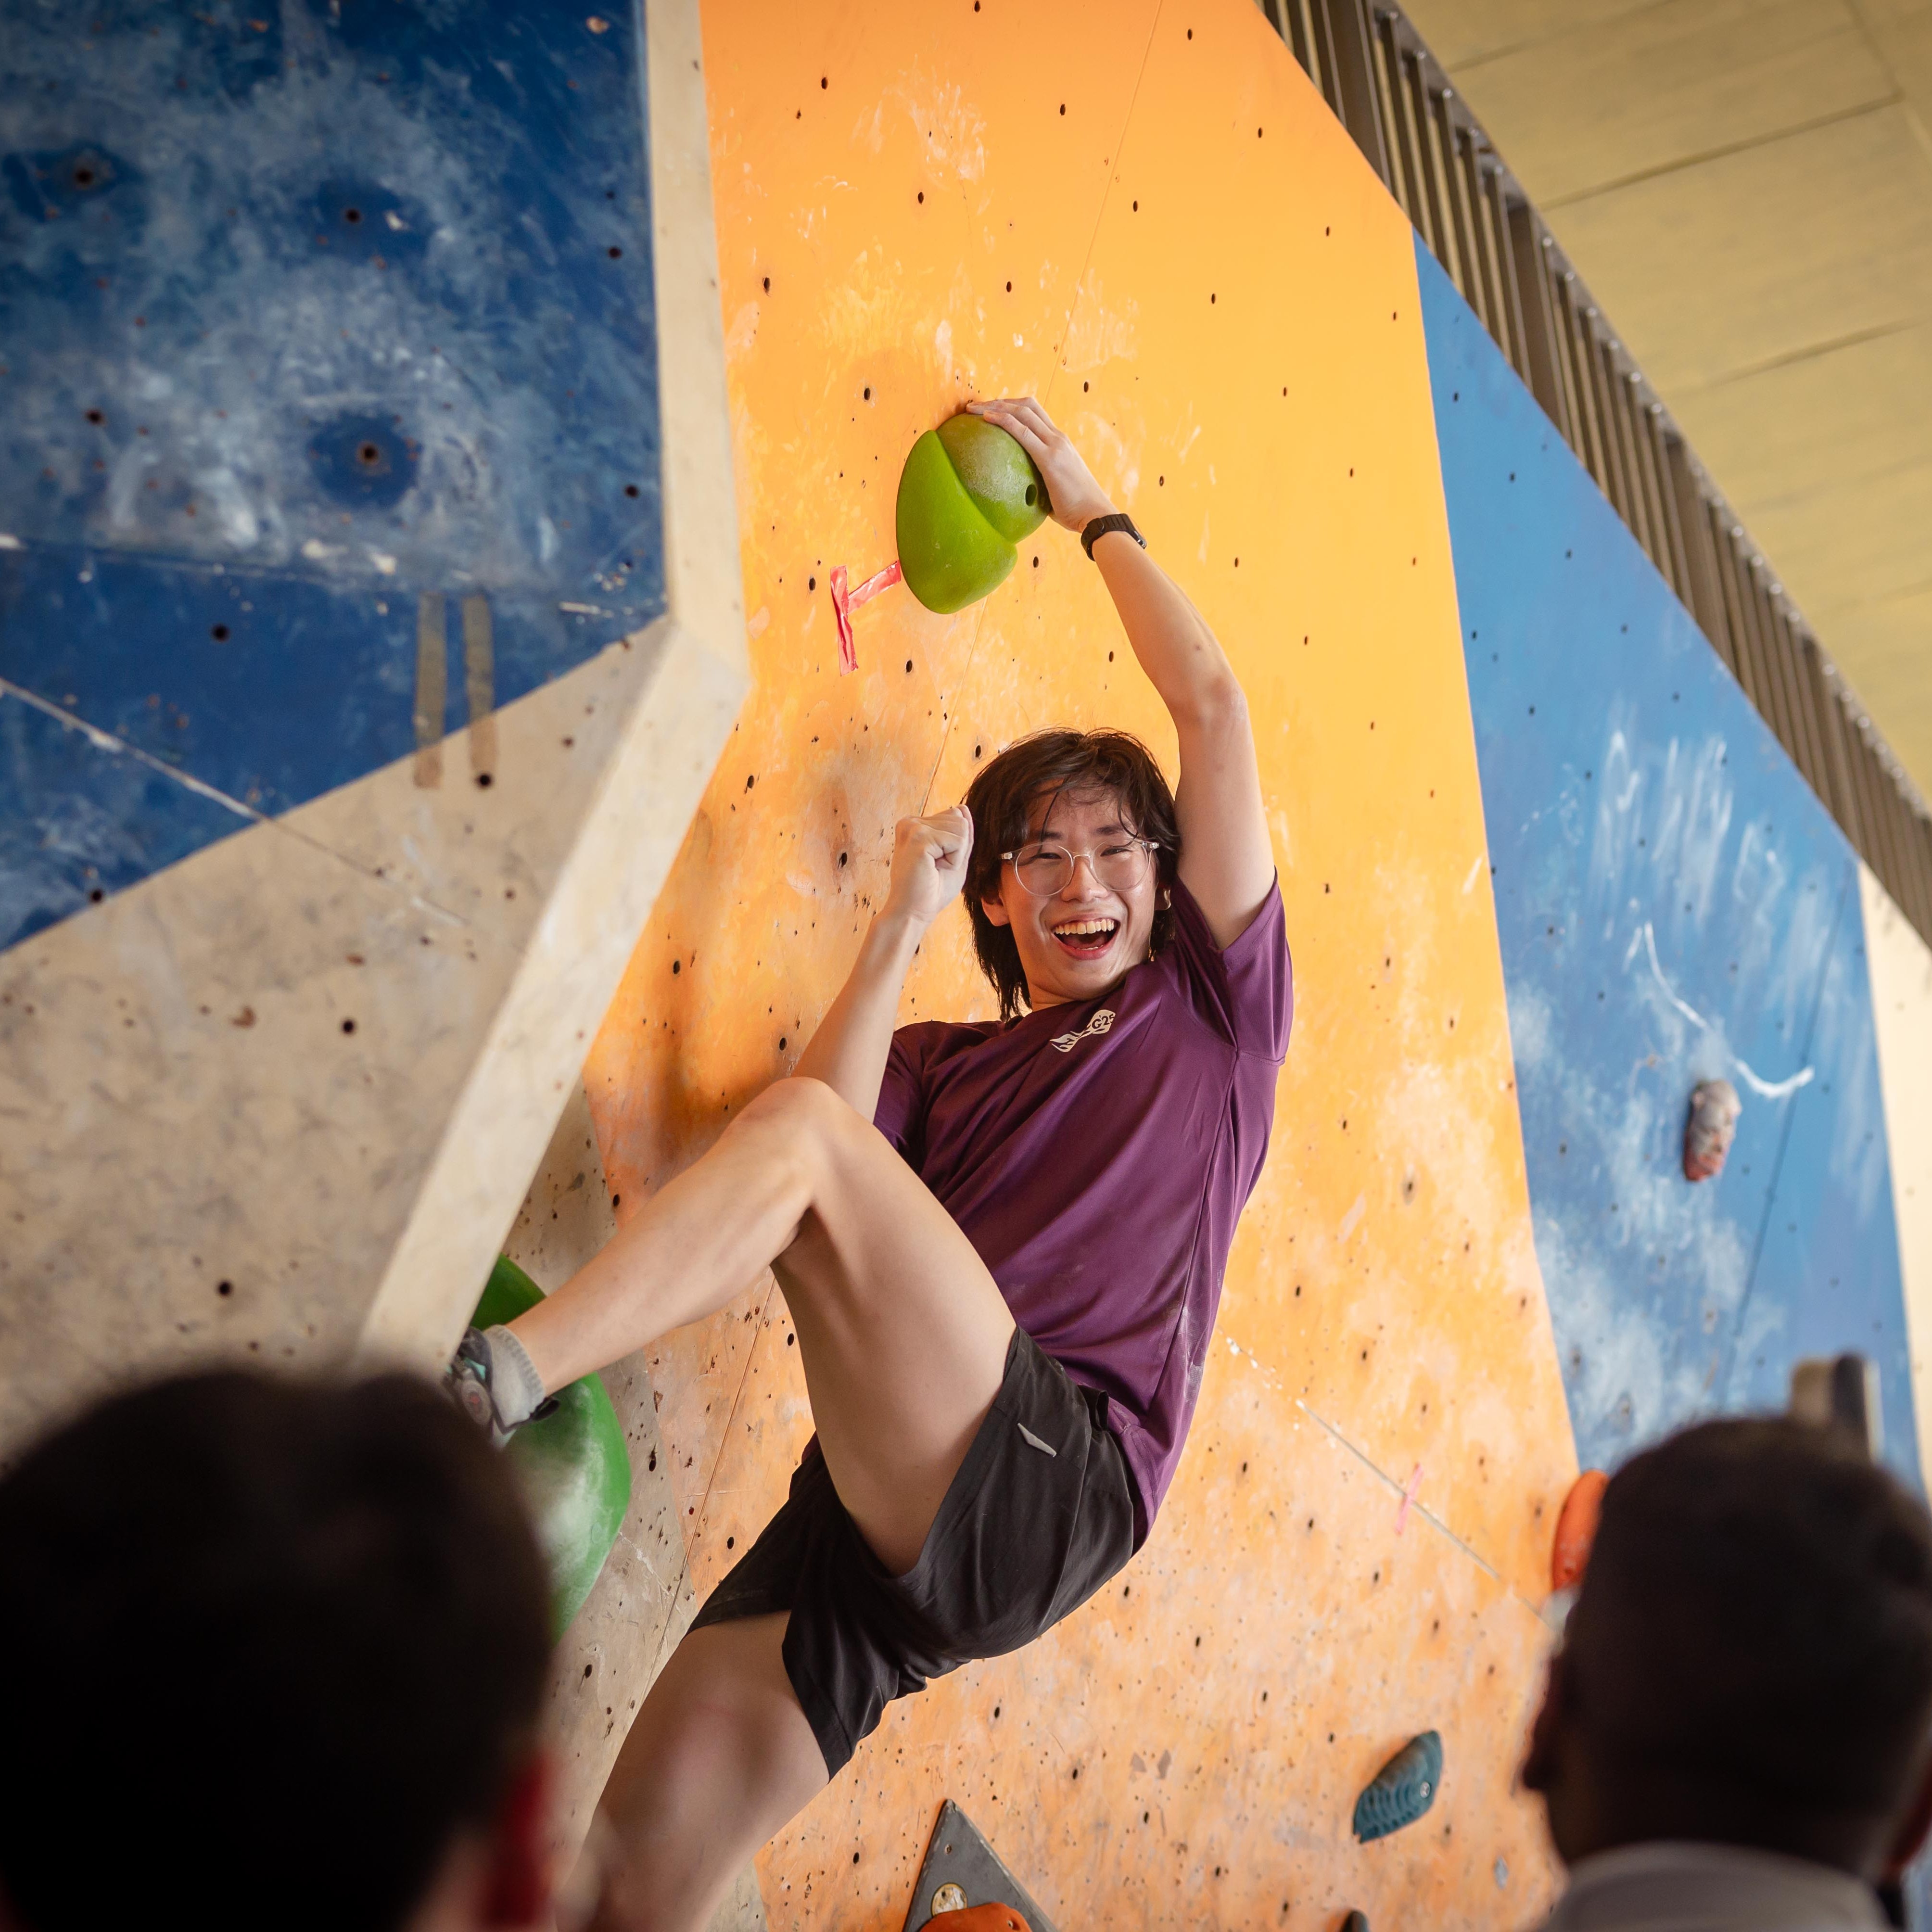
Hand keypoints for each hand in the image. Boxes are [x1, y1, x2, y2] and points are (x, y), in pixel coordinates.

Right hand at [884, 805, 973, 927]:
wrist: (914, 913)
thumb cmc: (932, 890)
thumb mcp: (954, 856)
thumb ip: (960, 833)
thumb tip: (963, 807)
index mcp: (916, 824)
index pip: (956, 817)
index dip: (956, 846)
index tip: (936, 863)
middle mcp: (911, 822)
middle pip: (960, 820)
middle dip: (957, 848)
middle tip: (936, 867)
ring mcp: (913, 827)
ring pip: (961, 828)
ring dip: (955, 855)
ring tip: (934, 868)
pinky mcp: (918, 837)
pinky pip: (957, 841)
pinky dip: (953, 860)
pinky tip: (934, 869)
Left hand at [967, 397, 1113, 532]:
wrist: (1096, 516)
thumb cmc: (1075, 510)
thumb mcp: (1054, 490)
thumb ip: (1039, 482)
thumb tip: (1019, 493)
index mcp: (1060, 442)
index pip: (1034, 413)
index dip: (1011, 407)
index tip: (990, 411)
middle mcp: (1058, 437)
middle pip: (1026, 405)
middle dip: (999, 401)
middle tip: (975, 407)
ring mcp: (1055, 444)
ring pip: (1022, 412)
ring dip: (995, 406)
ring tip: (972, 409)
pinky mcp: (1050, 457)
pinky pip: (1021, 432)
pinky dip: (1002, 421)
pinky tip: (985, 420)